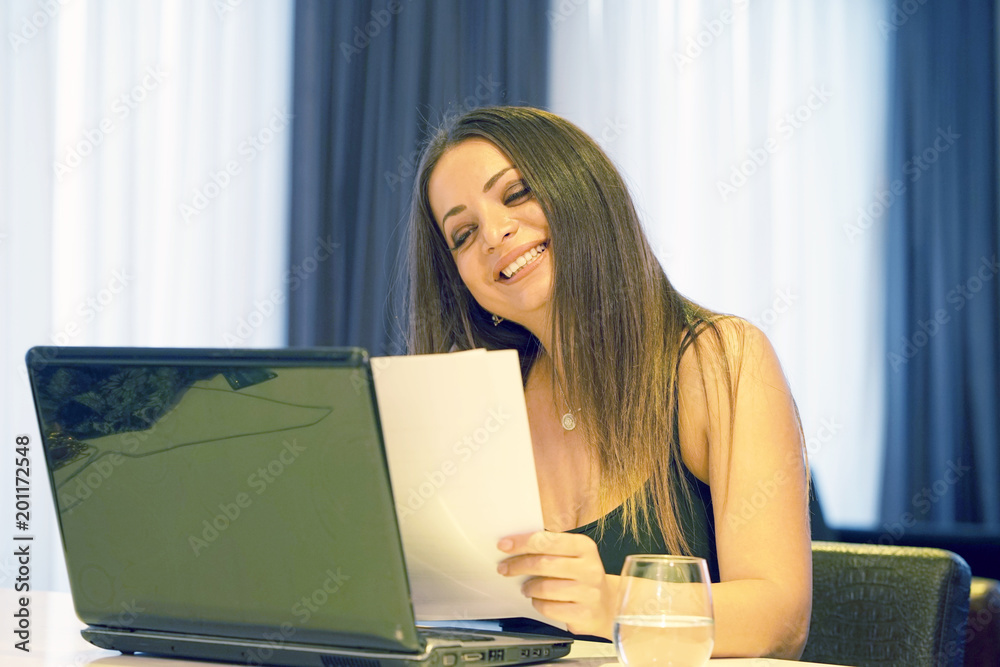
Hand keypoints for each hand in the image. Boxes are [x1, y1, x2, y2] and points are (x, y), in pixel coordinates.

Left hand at [497, 531, 618, 638]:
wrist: (609, 605)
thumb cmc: (583, 577)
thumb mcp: (574, 556)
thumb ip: (550, 549)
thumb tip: (515, 546)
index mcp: (584, 547)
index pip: (548, 540)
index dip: (523, 542)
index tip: (504, 545)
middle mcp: (589, 568)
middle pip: (544, 564)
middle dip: (518, 565)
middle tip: (504, 568)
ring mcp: (588, 592)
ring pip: (544, 588)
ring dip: (528, 587)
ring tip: (526, 587)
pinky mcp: (583, 613)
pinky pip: (549, 608)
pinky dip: (538, 604)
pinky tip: (538, 601)